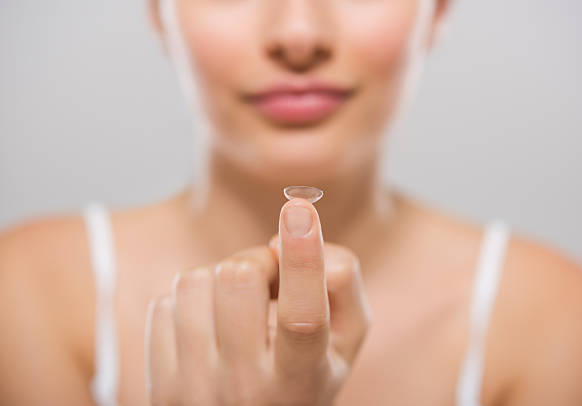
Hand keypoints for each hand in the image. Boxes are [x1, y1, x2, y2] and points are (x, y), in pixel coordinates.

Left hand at [145, 198, 370, 404]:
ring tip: (237, 309)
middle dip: (258, 262)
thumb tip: (289, 238)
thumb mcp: (343, 342)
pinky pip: (165, 303)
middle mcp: (246, 388)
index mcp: (301, 381)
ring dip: (221, 280)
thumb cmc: (302, 377)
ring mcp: (195, 387)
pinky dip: (192, 303)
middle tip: (269, 283)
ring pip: (196, 280)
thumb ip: (342, 285)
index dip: (303, 259)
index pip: (303, 317)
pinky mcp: (158, 381)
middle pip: (239, 277)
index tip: (300, 209)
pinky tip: (209, 329)